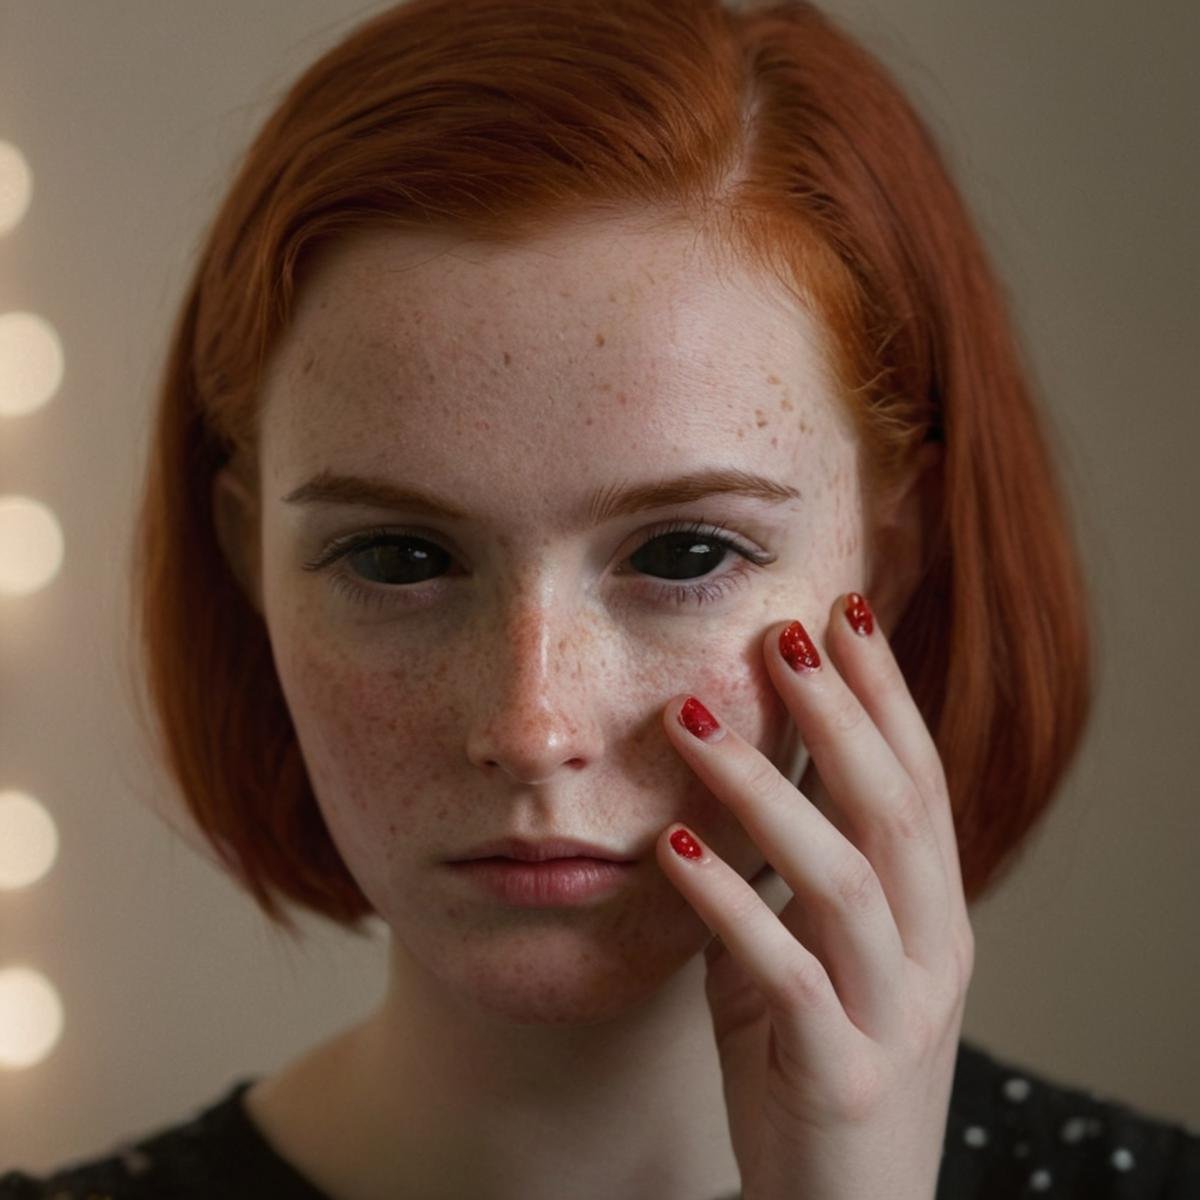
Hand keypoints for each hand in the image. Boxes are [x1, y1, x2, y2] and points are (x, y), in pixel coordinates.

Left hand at [657, 592, 973, 1199]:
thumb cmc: (815, 1058)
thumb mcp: (814, 947)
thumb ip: (794, 867)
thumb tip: (744, 763)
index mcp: (932, 912)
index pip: (918, 779)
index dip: (884, 694)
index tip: (842, 612)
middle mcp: (934, 952)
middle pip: (897, 809)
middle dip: (841, 713)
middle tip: (780, 634)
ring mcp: (897, 1016)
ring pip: (847, 880)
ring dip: (769, 790)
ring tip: (693, 719)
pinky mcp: (842, 1074)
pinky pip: (790, 975)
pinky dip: (733, 904)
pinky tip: (674, 850)